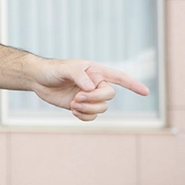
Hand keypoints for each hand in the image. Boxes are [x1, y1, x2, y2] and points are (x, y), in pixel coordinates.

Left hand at [30, 59, 149, 120]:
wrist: (38, 79)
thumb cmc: (53, 69)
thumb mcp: (65, 68)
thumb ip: (80, 76)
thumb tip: (91, 87)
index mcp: (96, 72)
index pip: (119, 77)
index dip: (133, 84)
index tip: (145, 92)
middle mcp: (96, 84)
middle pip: (109, 95)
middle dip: (95, 99)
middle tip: (77, 97)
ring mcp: (89, 96)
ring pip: (102, 108)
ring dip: (88, 108)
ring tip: (73, 104)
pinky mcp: (81, 106)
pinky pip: (92, 116)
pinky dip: (85, 116)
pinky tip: (73, 110)